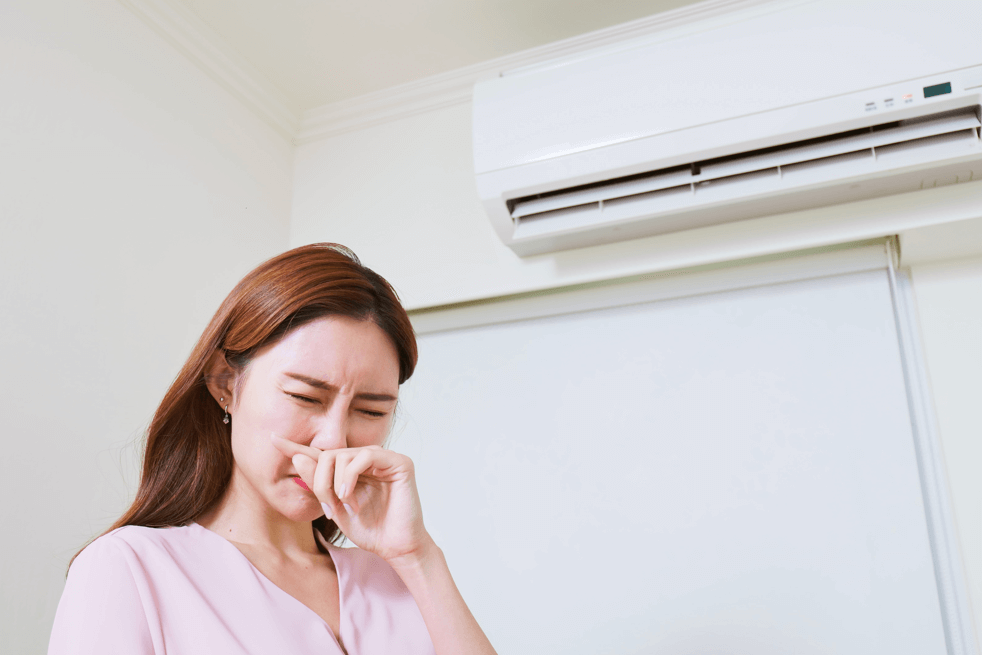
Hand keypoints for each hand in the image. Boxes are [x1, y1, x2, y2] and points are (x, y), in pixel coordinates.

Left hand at [270, 434, 432, 562]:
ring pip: (343, 454)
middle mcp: (367, 458)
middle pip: (328, 454)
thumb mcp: (334, 507)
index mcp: (352, 468)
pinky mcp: (399, 462)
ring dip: (335, 483)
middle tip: (327, 507)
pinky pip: (365, 456)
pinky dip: (351, 477)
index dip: (297, 447)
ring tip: (343, 506)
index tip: (272, 439)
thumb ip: (318, 483)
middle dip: (320, 481)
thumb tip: (298, 457)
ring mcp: (384, 458)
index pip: (321, 453)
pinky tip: (350, 498)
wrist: (395, 547)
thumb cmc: (369, 529)